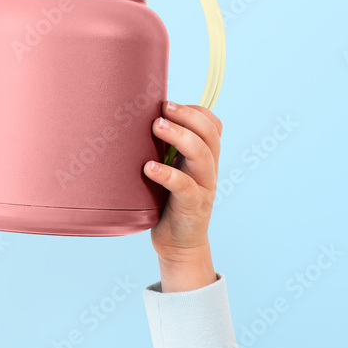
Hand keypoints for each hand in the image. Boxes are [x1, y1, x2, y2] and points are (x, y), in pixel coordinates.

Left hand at [143, 101, 222, 291]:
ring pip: (201, 155)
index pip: (213, 125)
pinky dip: (167, 174)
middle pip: (209, 134)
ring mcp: (203, 187)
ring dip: (179, 136)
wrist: (178, 244)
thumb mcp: (171, 170)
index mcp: (205, 157)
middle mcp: (208, 169)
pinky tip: (148, 167)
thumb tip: (134, 120)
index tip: (168, 104)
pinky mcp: (192, 206)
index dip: (195, 111)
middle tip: (163, 108)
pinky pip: (184, 186)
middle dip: (187, 116)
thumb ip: (164, 150)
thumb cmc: (168, 202)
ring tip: (156, 126)